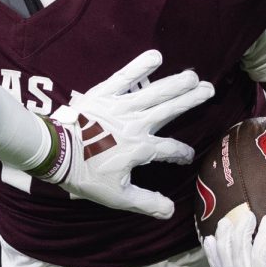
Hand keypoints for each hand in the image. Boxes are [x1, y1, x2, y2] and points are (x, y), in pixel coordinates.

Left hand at [43, 49, 213, 218]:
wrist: (56, 153)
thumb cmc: (85, 175)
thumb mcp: (117, 196)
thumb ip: (146, 202)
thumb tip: (170, 211)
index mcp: (141, 148)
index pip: (169, 150)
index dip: (180, 153)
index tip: (187, 155)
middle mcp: (136, 124)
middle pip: (169, 111)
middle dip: (191, 101)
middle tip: (209, 89)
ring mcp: (120, 107)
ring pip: (154, 92)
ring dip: (175, 83)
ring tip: (192, 75)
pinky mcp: (102, 94)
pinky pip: (124, 77)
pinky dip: (139, 66)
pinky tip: (155, 55)